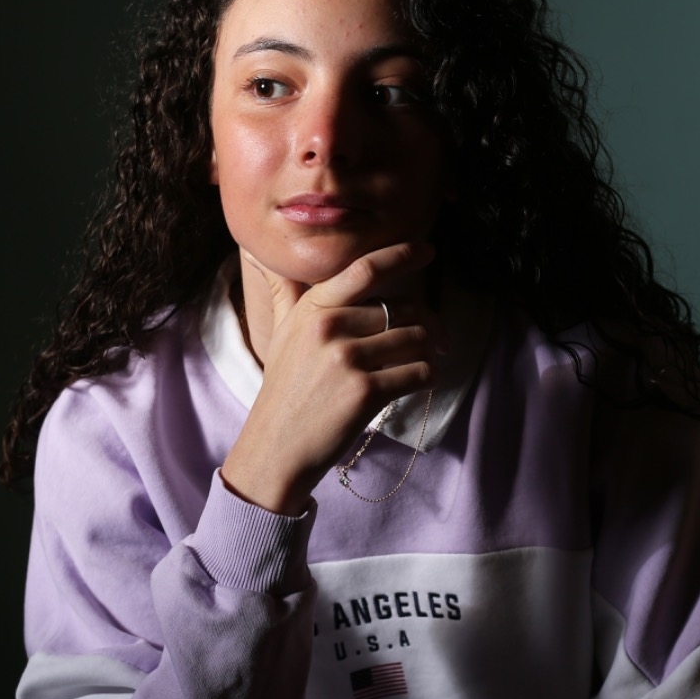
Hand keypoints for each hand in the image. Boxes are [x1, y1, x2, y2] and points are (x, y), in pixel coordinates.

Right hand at [221, 242, 444, 515]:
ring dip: (430, 351)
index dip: (402, 255)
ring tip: (424, 361)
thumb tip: (263, 257)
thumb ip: (285, 293)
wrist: (277, 448)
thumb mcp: (280, 334)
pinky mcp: (366, 392)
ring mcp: (347, 359)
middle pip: (403, 308)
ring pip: (416, 338)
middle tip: (436, 338)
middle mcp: (329, 327)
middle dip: (426, 323)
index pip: (365, 269)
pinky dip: (428, 376)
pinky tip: (421, 382)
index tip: (429, 250)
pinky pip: (419, 372)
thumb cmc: (285, 390)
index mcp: (313, 308)